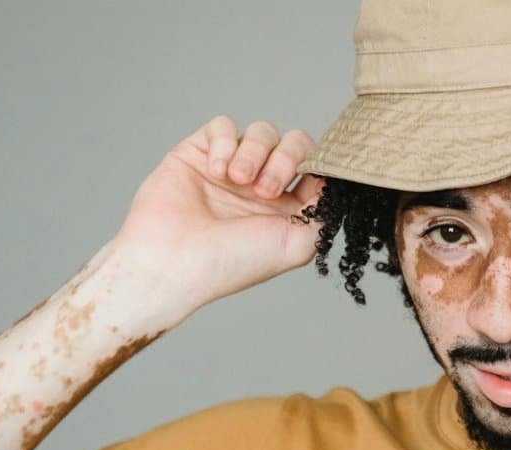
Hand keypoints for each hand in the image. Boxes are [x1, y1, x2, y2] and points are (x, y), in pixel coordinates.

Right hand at [111, 115, 324, 318]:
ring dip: (255, 153)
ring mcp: (231, 167)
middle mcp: (261, 185)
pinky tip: (217, 171)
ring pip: (263, 131)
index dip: (320, 166)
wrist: (172, 263)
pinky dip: (227, 143)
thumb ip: (325, 210)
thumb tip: (338, 180)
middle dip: (287, 159)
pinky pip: (224, 125)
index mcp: (288, 208)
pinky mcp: (199, 152)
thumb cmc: (232, 262)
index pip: (317, 168)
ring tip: (238, 182)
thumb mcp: (298, 245)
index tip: (312, 178)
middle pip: (295, 142)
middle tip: (265, 190)